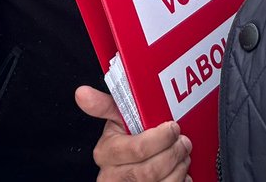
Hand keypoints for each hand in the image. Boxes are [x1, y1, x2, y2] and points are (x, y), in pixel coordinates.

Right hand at [75, 86, 191, 181]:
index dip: (161, 138)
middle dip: (173, 153)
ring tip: (182, 156)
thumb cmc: (124, 143)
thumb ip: (104, 105)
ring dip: (179, 169)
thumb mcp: (114, 123)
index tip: (172, 127)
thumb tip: (82, 92)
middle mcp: (112, 177)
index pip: (137, 149)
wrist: (125, 173)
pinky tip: (179, 173)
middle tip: (183, 142)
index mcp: (105, 153)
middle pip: (151, 170)